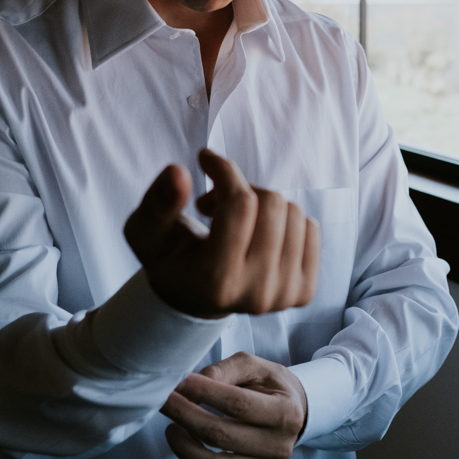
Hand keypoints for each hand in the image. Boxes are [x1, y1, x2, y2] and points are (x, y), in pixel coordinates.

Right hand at [124, 149, 320, 317]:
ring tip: (237, 221)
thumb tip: (177, 172)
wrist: (195, 298)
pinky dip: (285, 222)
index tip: (207, 160)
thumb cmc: (170, 257)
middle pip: (273, 203)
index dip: (225, 170)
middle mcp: (256, 293)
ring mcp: (284, 296)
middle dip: (242, 190)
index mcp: (216, 281)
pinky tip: (260, 236)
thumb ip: (158, 203)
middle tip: (216, 204)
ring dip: (263, 206)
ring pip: (294, 213)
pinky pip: (311, 229)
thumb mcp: (147, 232)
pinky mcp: (304, 292)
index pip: (241, 203)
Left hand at [161, 352, 308, 458]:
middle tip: (165, 401)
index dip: (205, 393)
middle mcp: (279, 445)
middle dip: (185, 415)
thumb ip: (227, 369)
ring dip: (184, 446)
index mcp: (285, 412)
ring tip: (171, 426)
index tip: (182, 383)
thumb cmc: (271, 388)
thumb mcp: (256, 367)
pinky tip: (188, 440)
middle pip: (221, 435)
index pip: (238, 404)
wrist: (296, 414)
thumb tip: (195, 382)